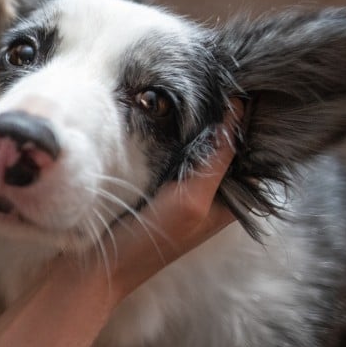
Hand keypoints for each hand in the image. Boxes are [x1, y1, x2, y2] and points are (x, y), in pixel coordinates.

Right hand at [86, 101, 241, 297]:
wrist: (94, 271)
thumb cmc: (147, 243)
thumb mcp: (191, 203)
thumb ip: (216, 162)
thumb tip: (237, 112)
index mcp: (228, 203)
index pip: (251, 152)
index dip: (250, 120)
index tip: (243, 82)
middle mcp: (209, 194)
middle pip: (226, 146)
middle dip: (224, 115)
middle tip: (218, 75)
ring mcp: (181, 189)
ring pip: (198, 145)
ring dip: (196, 119)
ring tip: (195, 82)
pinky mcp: (154, 184)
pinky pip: (172, 150)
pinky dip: (172, 130)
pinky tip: (164, 109)